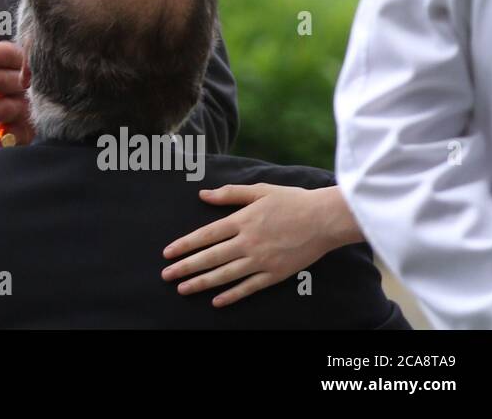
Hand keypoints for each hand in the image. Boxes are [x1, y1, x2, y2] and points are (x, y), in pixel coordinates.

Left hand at [160, 184, 362, 305]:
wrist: (325, 219)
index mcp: (242, 220)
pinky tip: (216, 301)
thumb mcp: (259, 190)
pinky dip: (232, 295)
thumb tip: (202, 194)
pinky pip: (250, 287)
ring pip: (225, 275)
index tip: (167, 253)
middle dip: (186, 267)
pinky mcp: (276, 274)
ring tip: (183, 289)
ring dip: (202, 283)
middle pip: (210, 257)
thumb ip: (229, 194)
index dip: (184, 245)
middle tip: (166, 276)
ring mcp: (262, 260)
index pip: (205, 235)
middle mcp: (248, 242)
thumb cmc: (292, 201)